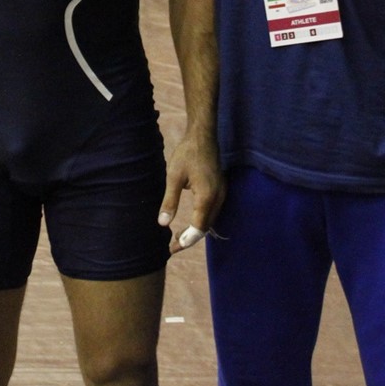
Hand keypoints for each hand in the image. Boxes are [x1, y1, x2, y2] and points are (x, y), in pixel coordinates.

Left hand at [159, 128, 223, 253]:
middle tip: (172, 247)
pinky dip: (202, 221)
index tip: (173, 249)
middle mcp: (218, 198)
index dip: (186, 240)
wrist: (203, 136)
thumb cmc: (187, 154)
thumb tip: (163, 224)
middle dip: (190, 238)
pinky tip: (191, 222)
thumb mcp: (173, 177)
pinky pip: (212, 211)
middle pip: (206, 227)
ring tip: (178, 237)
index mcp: (206, 197)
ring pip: (210, 220)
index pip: (199, 227)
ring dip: (196, 230)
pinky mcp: (220, 189)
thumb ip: (170, 201)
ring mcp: (221, 193)